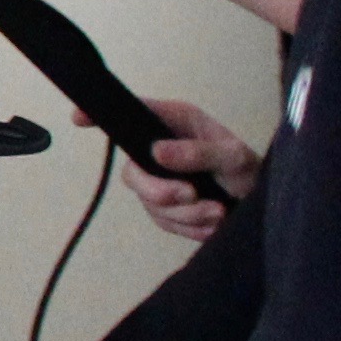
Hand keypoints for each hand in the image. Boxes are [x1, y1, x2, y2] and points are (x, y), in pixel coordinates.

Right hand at [106, 95, 257, 240]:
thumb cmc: (250, 171)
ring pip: (149, 202)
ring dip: (186, 213)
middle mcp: (160, 149)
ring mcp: (160, 179)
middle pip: (132, 173)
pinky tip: (212, 222)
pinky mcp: (166, 207)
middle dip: (160, 191)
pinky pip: (163, 222)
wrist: (262, 206)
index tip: (78, 118)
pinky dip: (189, 227)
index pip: (131, 114)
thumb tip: (157, 152)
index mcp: (175, 124)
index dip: (102, 115)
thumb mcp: (235, 158)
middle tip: (192, 195)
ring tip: (218, 212)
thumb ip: (200, 153)